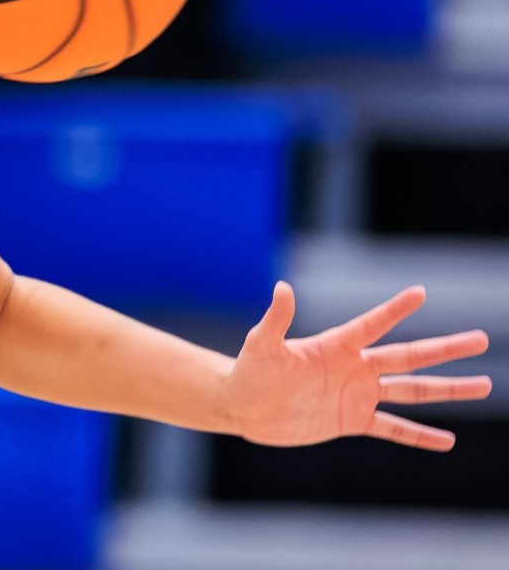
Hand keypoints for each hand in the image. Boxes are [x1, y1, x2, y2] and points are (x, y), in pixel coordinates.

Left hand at [224, 282, 491, 450]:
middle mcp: (355, 367)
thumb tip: (282, 287)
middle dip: (445, 349)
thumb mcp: (260, 345)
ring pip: (412, 391)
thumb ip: (276, 319)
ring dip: (448, 389)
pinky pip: (393, 428)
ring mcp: (357, 395)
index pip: (373, 325)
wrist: (243, 406)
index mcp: (336, 346)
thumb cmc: (249, 371)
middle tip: (482, 339)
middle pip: (409, 356)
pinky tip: (447, 440)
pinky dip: (419, 436)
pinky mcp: (352, 421)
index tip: (420, 292)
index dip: (395, 310)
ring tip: (484, 385)